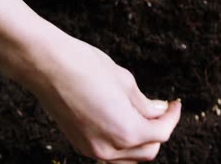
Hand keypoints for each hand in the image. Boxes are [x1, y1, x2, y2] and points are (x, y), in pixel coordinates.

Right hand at [3, 33, 181, 161]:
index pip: (161, 134)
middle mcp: (109, 148)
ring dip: (140, 141)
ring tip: (142, 116)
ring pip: (129, 157)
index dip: (172, 117)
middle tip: (161, 109)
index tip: (174, 104)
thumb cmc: (85, 67)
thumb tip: (157, 110)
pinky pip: (110, 153)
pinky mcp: (79, 145)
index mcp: (126, 131)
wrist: (46, 65)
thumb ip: (144, 103)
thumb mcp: (124, 81)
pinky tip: (122, 122)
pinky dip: (122, 142)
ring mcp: (92, 150)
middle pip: (148, 151)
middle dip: (158, 130)